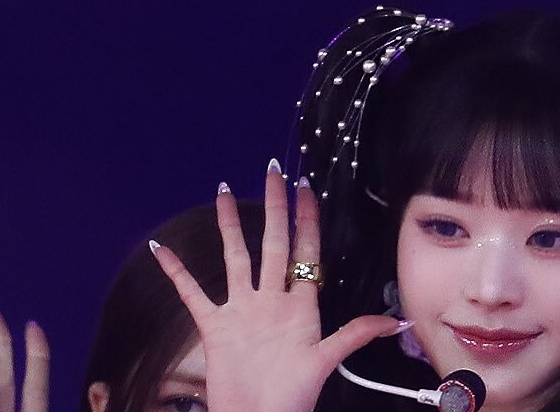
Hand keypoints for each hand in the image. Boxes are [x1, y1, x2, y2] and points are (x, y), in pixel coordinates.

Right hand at [150, 159, 403, 411]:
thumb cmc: (292, 399)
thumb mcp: (325, 361)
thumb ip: (355, 335)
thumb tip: (397, 322)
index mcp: (300, 305)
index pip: (304, 250)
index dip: (306, 218)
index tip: (307, 187)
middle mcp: (270, 300)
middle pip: (271, 243)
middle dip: (274, 207)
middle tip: (274, 170)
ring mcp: (241, 311)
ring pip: (235, 257)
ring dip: (229, 225)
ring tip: (223, 191)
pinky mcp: (214, 327)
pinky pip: (192, 293)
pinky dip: (177, 272)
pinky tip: (162, 249)